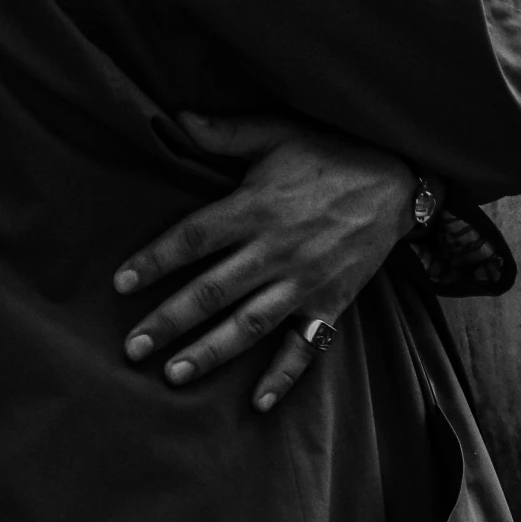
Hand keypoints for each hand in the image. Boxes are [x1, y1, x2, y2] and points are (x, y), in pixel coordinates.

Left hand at [114, 113, 416, 412]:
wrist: (399, 182)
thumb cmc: (331, 154)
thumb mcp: (280, 132)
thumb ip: (227, 132)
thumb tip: (175, 118)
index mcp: (256, 207)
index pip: (194, 238)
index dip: (155, 260)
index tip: (121, 283)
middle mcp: (276, 249)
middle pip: (213, 290)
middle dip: (170, 320)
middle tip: (132, 348)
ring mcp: (304, 281)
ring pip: (249, 323)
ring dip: (211, 351)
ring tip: (174, 375)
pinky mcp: (331, 303)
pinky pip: (306, 347)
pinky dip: (283, 376)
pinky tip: (258, 403)